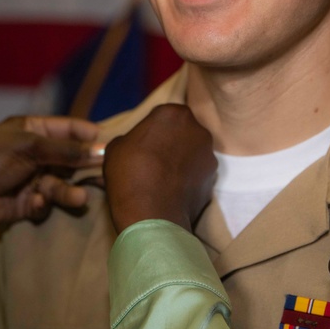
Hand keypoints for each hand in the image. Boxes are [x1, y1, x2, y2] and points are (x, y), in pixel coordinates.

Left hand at [0, 115, 103, 247]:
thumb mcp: (28, 146)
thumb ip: (65, 150)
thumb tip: (100, 150)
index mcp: (32, 130)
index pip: (67, 129)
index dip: (88, 134)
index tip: (109, 143)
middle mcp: (34, 153)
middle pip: (69, 159)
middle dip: (85, 167)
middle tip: (106, 176)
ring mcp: (31, 178)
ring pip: (60, 184)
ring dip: (68, 192)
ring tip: (79, 199)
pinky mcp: (28, 203)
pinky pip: (46, 203)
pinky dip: (42, 204)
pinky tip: (33, 203)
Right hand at [103, 104, 215, 233]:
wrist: (151, 214)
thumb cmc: (129, 173)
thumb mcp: (115, 147)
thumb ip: (130, 138)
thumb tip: (134, 144)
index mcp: (174, 113)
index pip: (162, 115)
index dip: (150, 130)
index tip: (141, 144)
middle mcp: (198, 130)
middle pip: (182, 132)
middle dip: (170, 142)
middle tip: (152, 160)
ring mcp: (210, 156)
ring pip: (193, 153)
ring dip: (181, 160)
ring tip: (163, 179)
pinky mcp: (213, 180)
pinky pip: (197, 175)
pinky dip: (188, 180)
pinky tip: (172, 192)